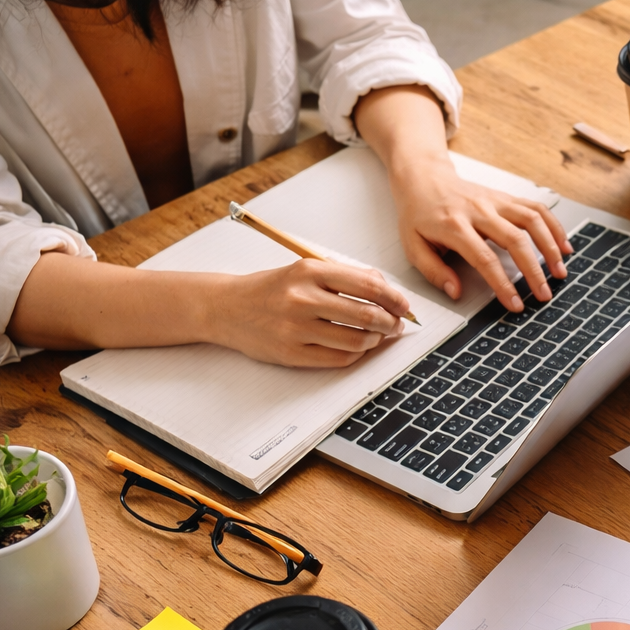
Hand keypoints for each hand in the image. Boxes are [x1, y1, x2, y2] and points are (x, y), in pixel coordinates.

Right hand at [208, 260, 409, 367]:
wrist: (226, 307)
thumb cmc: (272, 289)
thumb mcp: (305, 270)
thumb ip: (345, 276)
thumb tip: (387, 289)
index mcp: (309, 271)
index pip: (368, 286)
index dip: (395, 299)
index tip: (403, 306)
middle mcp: (302, 298)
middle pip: (367, 315)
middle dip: (390, 322)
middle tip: (396, 325)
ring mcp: (296, 328)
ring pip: (357, 340)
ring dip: (376, 340)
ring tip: (377, 336)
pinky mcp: (291, 353)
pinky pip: (339, 358)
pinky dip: (357, 354)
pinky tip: (358, 347)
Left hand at [391, 155, 571, 310]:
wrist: (424, 178)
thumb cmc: (419, 215)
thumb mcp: (413, 246)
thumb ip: (434, 271)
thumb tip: (456, 292)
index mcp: (454, 226)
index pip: (485, 259)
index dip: (503, 284)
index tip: (515, 304)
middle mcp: (478, 211)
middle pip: (515, 240)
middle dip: (534, 271)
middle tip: (544, 294)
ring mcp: (495, 202)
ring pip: (531, 221)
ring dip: (550, 247)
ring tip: (561, 271)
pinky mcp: (506, 197)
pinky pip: (536, 209)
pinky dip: (554, 226)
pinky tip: (564, 245)